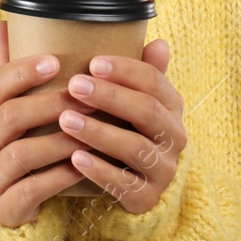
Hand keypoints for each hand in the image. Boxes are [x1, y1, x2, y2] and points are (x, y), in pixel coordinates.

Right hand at [0, 19, 96, 227]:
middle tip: (85, 97)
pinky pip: (30, 189)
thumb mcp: (26, 107)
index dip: (24, 70)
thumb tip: (4, 21)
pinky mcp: (4, 205)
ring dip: (58, 141)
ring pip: (21, 153)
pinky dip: (57, 177)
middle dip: (49, 104)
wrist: (18, 202)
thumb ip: (23, 71)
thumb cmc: (28, 144)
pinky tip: (81, 166)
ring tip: (89, 132)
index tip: (57, 61)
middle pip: (9, 116)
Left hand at [59, 39, 186, 213]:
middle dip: (110, 96)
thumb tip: (159, 42)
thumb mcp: (136, 100)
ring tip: (65, 120)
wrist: (138, 184)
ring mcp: (163, 169)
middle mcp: (174, 136)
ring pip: (134, 147)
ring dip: (99, 132)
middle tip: (74, 85)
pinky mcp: (148, 197)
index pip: (154, 81)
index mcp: (172, 107)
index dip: (125, 70)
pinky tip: (74, 158)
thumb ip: (143, 73)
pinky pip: (125, 184)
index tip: (92, 62)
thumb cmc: (129, 129)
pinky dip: (100, 170)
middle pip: (147, 111)